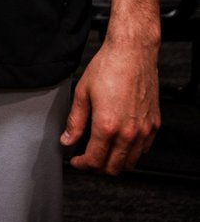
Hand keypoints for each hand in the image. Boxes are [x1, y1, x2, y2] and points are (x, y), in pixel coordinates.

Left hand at [59, 38, 159, 174]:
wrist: (132, 53)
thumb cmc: (109, 67)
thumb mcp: (82, 92)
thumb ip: (75, 121)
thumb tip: (67, 139)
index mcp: (107, 126)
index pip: (95, 161)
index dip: (82, 165)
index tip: (77, 161)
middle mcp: (128, 132)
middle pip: (113, 168)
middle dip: (97, 168)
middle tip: (87, 158)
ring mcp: (144, 130)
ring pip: (130, 163)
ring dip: (115, 163)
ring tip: (103, 152)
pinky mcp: (154, 125)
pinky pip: (144, 150)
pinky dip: (132, 153)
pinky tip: (120, 143)